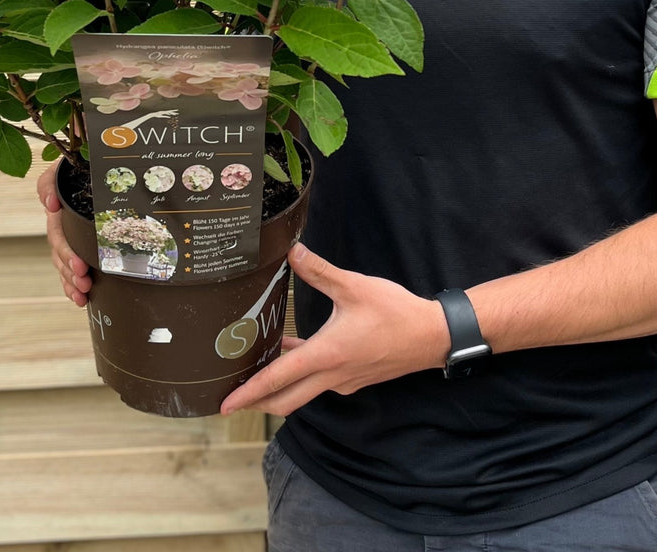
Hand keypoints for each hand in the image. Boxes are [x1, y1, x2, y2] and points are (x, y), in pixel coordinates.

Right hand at [36, 161, 91, 307]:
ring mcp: (68, 237)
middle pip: (60, 256)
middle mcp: (61, 227)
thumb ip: (48, 183)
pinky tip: (80, 299)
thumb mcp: (59, 170)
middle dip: (71, 272)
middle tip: (85, 281)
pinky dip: (72, 286)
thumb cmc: (75, 167)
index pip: (58, 237)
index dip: (67, 253)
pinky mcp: (78, 245)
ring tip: (83, 294)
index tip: (80, 265)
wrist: (87, 166)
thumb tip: (49, 205)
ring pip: (64, 266)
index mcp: (59, 213)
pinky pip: (70, 269)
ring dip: (72, 282)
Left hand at [219, 243, 449, 415]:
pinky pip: (318, 381)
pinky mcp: (353, 377)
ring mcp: (343, 380)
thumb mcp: (354, 286)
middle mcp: (332, 376)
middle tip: (230, 397)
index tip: (224, 405)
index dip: (248, 392)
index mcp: (326, 356)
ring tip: (254, 370)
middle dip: (256, 401)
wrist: (431, 336)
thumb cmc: (395, 313)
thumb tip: (292, 252)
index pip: (278, 379)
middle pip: (285, 399)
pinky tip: (292, 350)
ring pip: (302, 392)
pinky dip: (300, 374)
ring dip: (278, 387)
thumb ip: (320, 271)